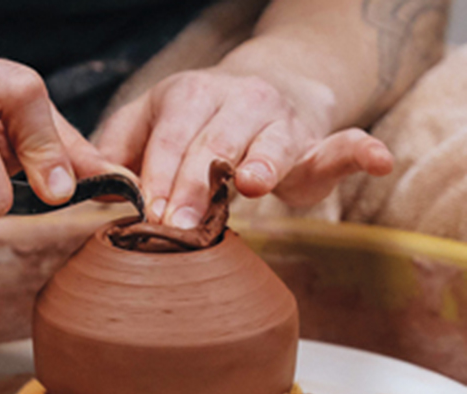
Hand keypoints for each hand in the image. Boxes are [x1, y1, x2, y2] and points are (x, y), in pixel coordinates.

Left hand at [96, 69, 393, 227]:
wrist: (263, 87)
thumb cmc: (198, 117)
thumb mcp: (151, 121)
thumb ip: (124, 149)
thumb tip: (95, 190)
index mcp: (188, 97)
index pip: (170, 141)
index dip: (159, 180)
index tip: (150, 218)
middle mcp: (236, 101)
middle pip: (214, 145)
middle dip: (197, 185)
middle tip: (183, 225)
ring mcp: (280, 118)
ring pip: (272, 141)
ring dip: (264, 161)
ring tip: (253, 183)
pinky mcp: (317, 138)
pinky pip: (343, 142)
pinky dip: (360, 152)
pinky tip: (378, 160)